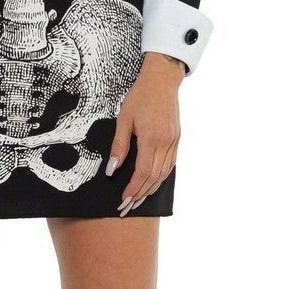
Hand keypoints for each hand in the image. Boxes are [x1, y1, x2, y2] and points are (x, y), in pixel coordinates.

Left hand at [106, 53, 185, 214]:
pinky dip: (160, 178)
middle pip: (154, 177)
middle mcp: (166, 143)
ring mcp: (174, 142)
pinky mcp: (176, 139)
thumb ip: (118, 146)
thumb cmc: (139, 97)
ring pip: (164, 174)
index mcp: (151, 138)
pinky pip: (170, 165)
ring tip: (139, 201)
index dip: (133, 189)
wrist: (161, 80)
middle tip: (128, 208)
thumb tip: (112, 170)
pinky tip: (152, 184)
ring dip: (151, 190)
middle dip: (140, 195)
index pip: (142, 172)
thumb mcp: (123, 119)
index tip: (123, 200)